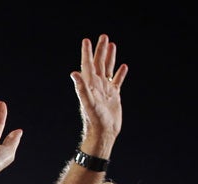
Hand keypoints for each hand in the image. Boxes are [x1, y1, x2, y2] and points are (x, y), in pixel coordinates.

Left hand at [71, 34, 127, 148]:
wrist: (103, 133)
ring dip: (110, 58)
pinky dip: (120, 74)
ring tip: (112, 45)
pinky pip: (117, 82)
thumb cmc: (95, 120)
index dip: (87, 52)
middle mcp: (97, 86)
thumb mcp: (88, 103)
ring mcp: (105, 90)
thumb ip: (81, 88)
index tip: (87, 40)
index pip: (87, 65)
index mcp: (90, 85)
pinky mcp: (113, 97)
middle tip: (103, 37)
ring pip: (108, 70)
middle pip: (98, 64)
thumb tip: (74, 74)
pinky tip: (123, 67)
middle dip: (100, 50)